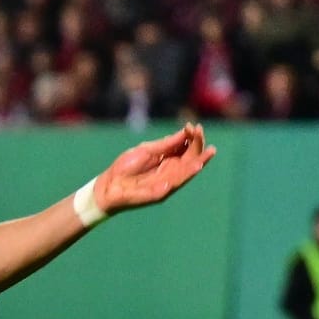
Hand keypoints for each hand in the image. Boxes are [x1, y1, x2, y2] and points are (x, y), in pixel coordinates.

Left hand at [93, 122, 215, 214]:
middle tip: (199, 132)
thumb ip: (166, 144)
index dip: (192, 137)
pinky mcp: (161, 193)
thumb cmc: (125, 168)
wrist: (108, 186)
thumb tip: (186, 132)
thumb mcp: (147, 150)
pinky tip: (196, 166)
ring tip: (209, 151)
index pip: (187, 148)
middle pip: (191, 158)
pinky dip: (187, 174)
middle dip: (197, 145)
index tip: (192, 126)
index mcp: (168, 160)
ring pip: (188, 171)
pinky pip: (177, 183)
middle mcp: (171, 171)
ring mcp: (168, 183)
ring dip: (199, 161)